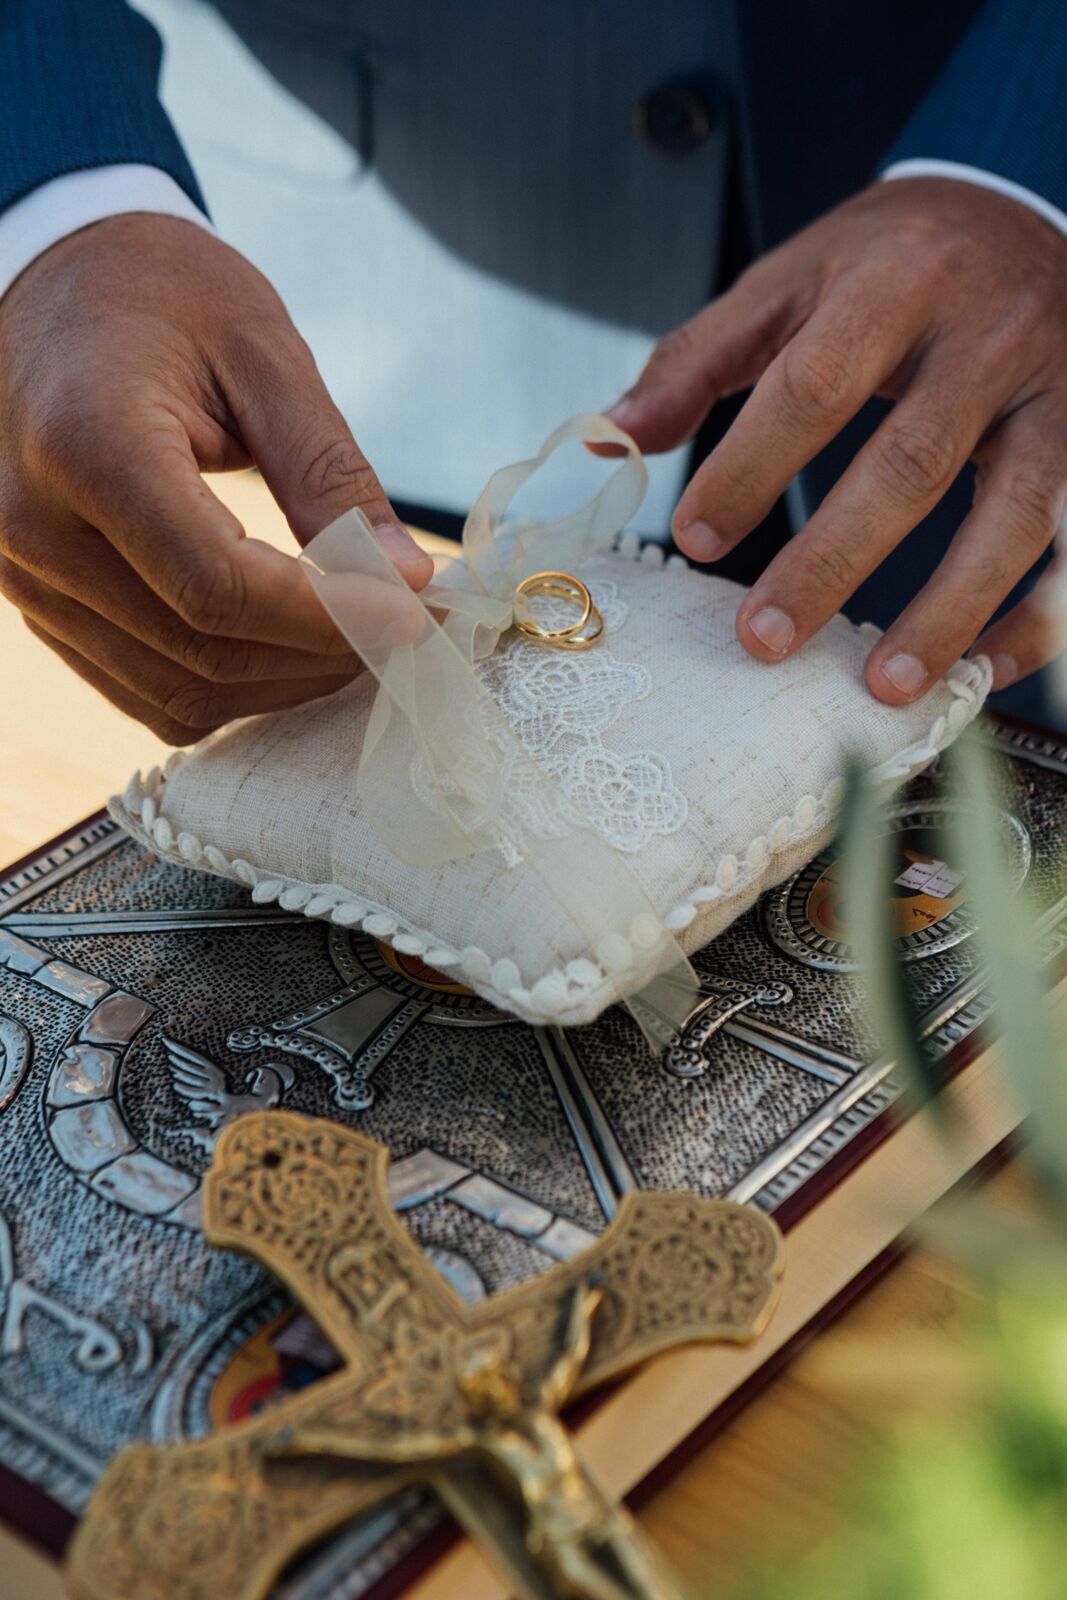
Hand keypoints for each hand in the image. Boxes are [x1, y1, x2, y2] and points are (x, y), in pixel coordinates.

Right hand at [0, 214, 431, 741]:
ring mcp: (29, 580)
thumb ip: (331, 474)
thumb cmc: (162, 294)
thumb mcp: (264, 355)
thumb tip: (406, 580)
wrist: (61, 282)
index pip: (219, 586)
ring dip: (287, 683)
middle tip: (411, 627)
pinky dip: (235, 689)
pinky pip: (150, 693)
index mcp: (86, 447)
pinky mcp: (44, 608)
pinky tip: (293, 645)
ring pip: (182, 691)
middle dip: (324, 654)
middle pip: (205, 649)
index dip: (329, 618)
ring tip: (362, 636)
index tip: (415, 612)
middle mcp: (38, 530)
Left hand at [606, 178, 1066, 700]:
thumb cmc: (892, 259)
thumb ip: (698, 358)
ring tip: (882, 683)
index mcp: (894, 281)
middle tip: (763, 638)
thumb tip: (612, 442)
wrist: (1022, 208)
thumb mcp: (790, 280)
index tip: (694, 539)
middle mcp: (986, 333)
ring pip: (1017, 510)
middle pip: (911, 461)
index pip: (815, 383)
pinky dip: (1039, 612)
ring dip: (950, 606)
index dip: (752, 467)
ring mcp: (1054, 389)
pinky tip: (985, 666)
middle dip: (832, 561)